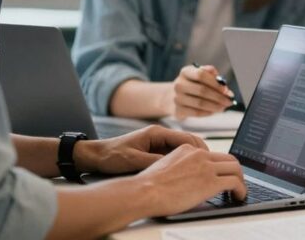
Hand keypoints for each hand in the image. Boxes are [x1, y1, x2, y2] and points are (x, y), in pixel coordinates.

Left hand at [74, 125, 207, 174]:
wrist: (95, 157)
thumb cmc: (112, 156)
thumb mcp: (134, 161)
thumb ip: (155, 162)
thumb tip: (175, 166)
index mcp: (157, 132)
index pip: (186, 137)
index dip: (198, 148)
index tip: (207, 159)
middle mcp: (160, 135)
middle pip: (188, 141)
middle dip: (199, 152)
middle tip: (209, 165)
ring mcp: (158, 143)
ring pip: (182, 148)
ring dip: (192, 157)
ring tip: (201, 169)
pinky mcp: (155, 150)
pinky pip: (174, 155)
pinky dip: (182, 161)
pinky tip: (186, 171)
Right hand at [134, 144, 246, 215]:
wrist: (144, 192)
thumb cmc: (147, 186)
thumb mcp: (164, 166)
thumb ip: (179, 167)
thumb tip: (185, 179)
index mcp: (187, 150)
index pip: (212, 154)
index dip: (220, 166)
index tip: (223, 174)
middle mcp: (199, 155)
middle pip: (228, 159)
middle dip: (235, 171)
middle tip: (236, 182)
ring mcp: (206, 167)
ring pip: (235, 168)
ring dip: (241, 180)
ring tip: (239, 191)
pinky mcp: (210, 182)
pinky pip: (235, 182)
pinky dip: (241, 189)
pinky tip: (239, 196)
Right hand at [172, 64, 234, 117]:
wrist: (175, 96)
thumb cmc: (194, 84)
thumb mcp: (202, 75)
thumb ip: (213, 77)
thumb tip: (225, 88)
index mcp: (186, 71)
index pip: (201, 74)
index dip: (215, 82)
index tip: (225, 89)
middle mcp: (179, 84)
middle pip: (202, 90)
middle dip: (218, 97)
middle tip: (229, 101)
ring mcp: (177, 98)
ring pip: (200, 103)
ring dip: (215, 106)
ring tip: (224, 107)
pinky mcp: (178, 110)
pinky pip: (196, 113)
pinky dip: (208, 112)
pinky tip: (214, 111)